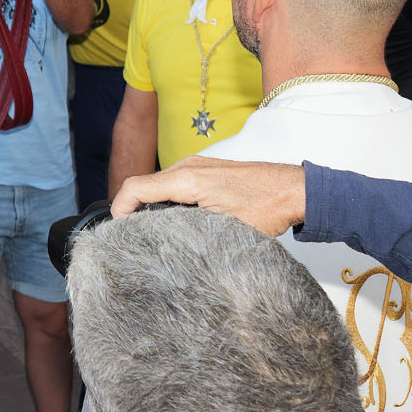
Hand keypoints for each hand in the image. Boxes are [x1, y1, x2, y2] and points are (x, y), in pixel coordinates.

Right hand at [111, 156, 307, 235]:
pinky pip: (174, 182)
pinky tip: (180, 221)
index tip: (117, 231)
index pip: (135, 187)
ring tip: (159, 234)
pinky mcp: (205, 169)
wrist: (293, 189)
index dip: (119, 209)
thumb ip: (189, 232)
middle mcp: (188, 166)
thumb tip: (168, 246)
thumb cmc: (267, 207)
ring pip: (159, 185)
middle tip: (137, 239)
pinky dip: (168, 200)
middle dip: (135, 211)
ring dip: (153, 206)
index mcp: (187, 179)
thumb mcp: (224, 228)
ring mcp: (196, 165)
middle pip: (144, 186)